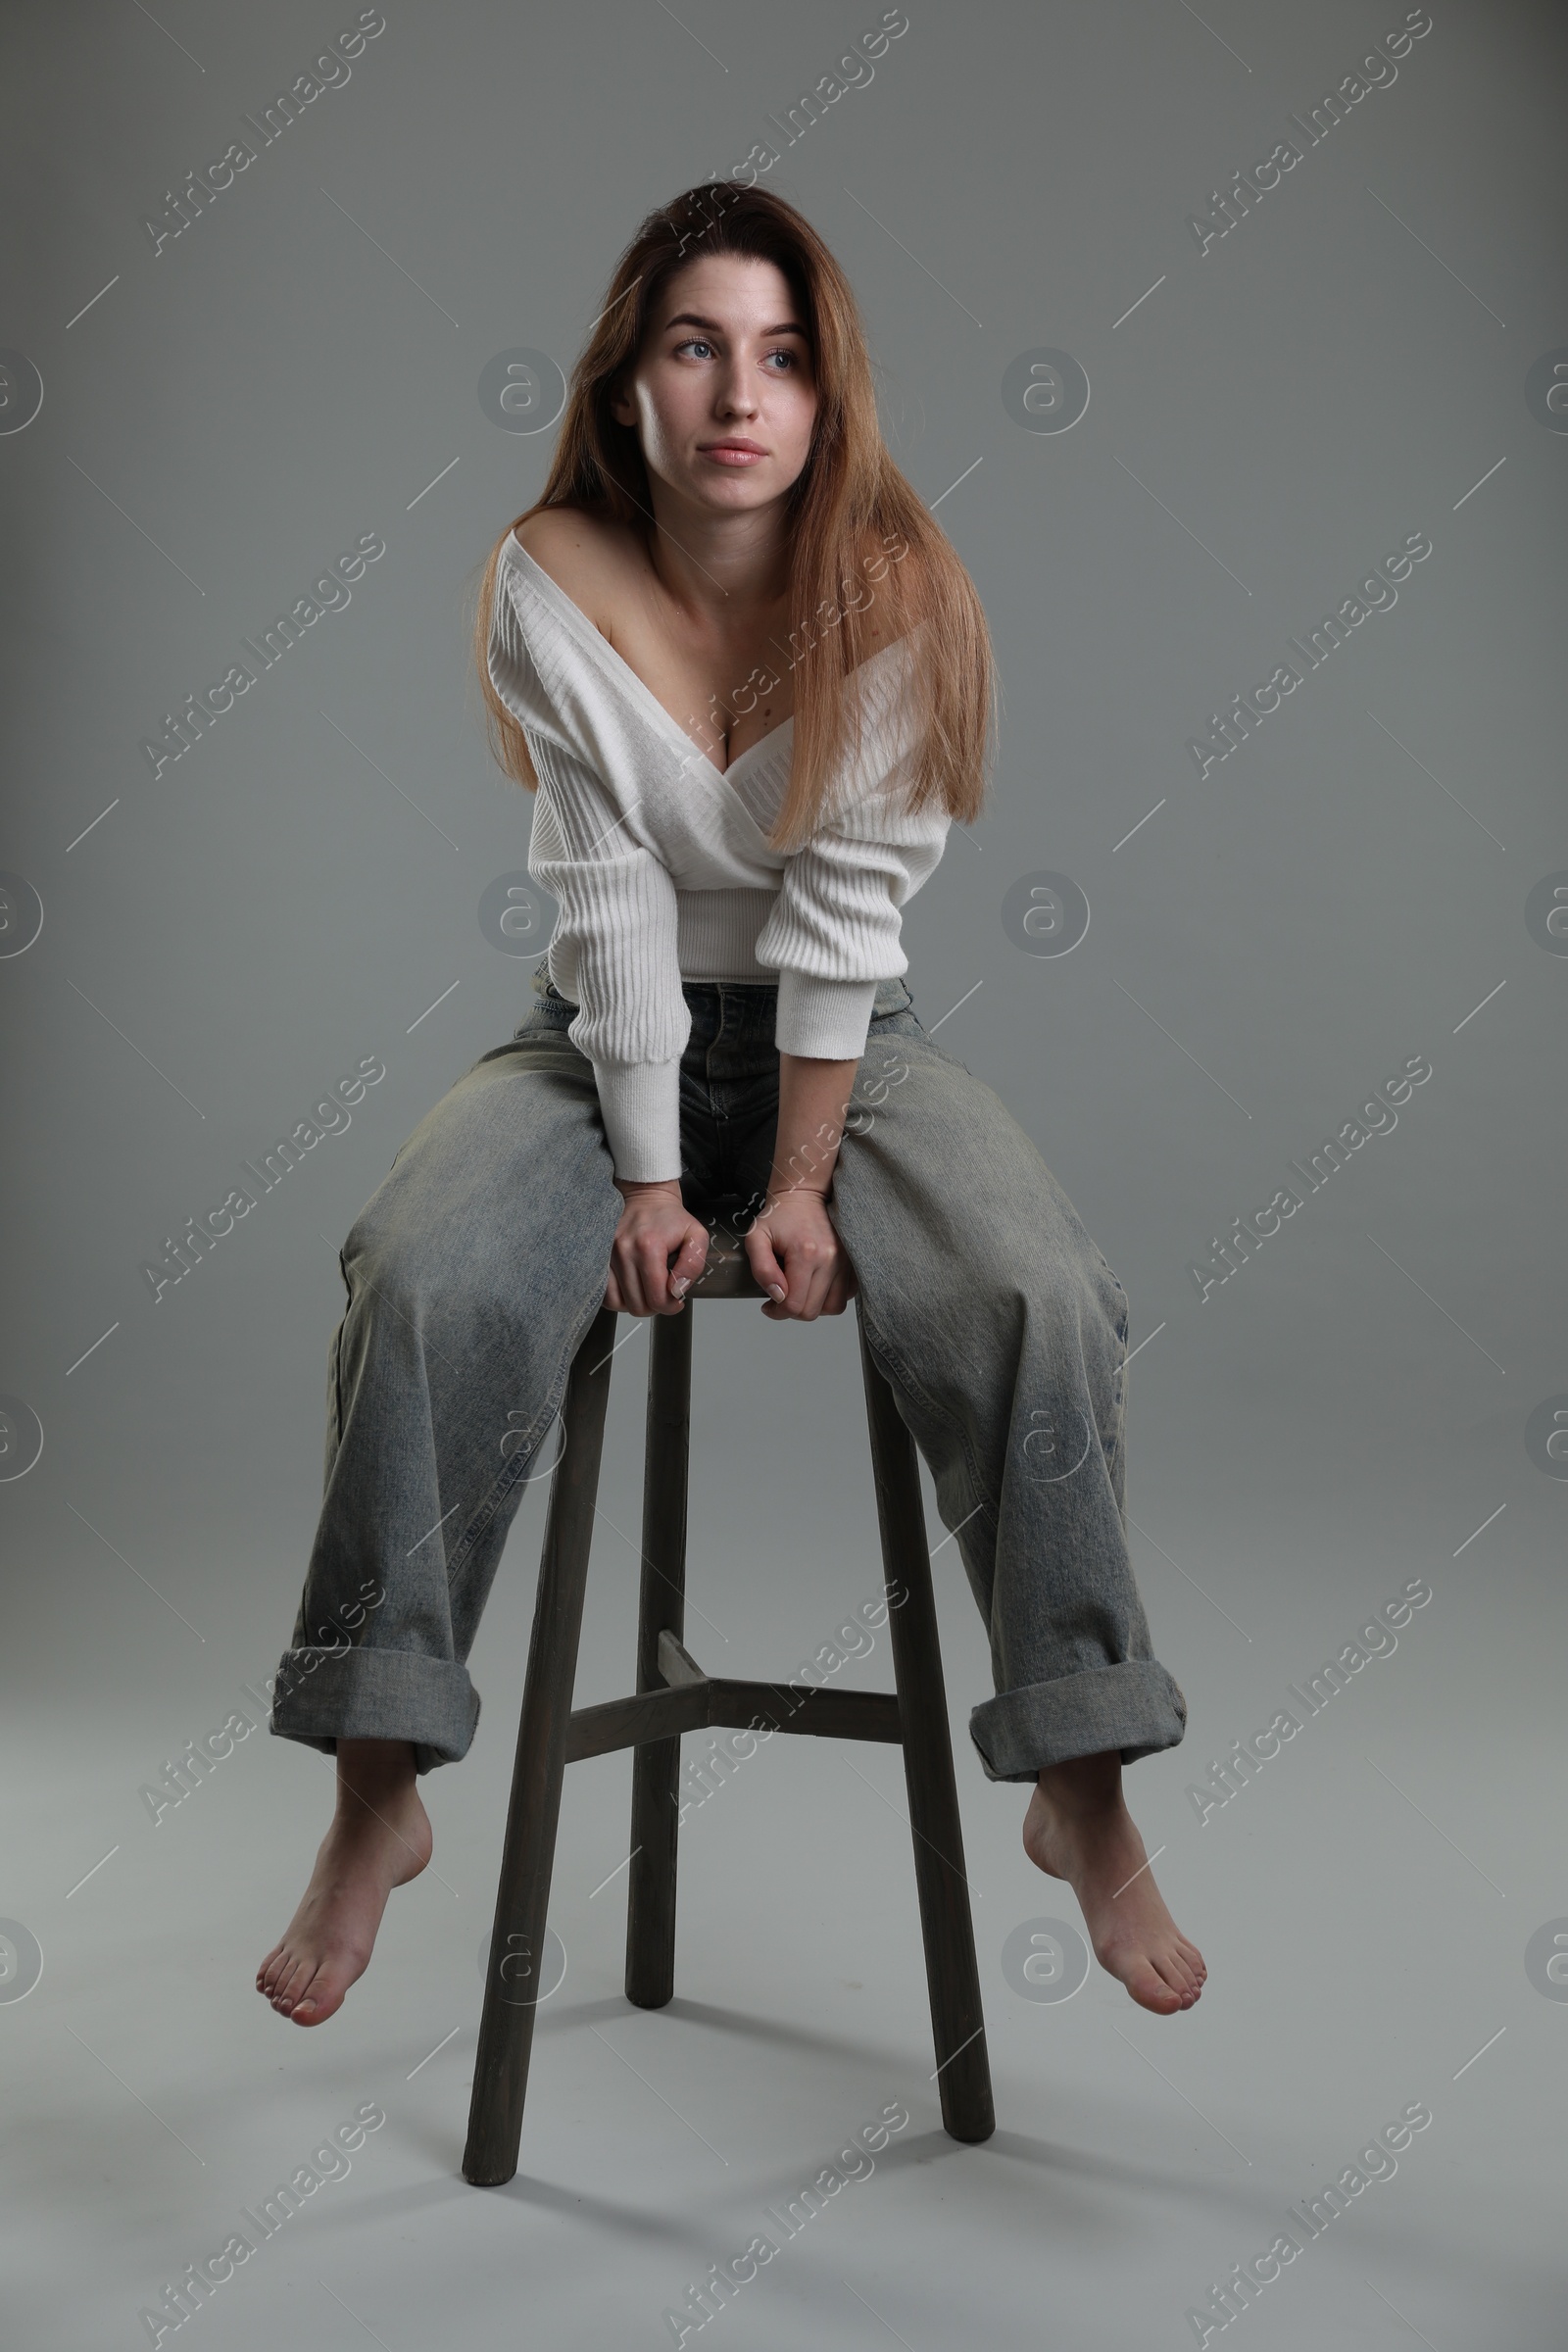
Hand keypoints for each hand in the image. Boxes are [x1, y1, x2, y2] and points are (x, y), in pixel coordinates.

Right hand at [606, 1180, 708, 1315]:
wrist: (645, 1197)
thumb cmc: (670, 1217)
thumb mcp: (696, 1235)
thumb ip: (693, 1265)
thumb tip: (677, 1290)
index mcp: (649, 1247)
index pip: (656, 1297)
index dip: (670, 1307)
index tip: (676, 1301)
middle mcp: (624, 1252)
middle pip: (637, 1305)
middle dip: (654, 1307)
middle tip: (663, 1296)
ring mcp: (607, 1255)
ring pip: (617, 1303)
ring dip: (635, 1304)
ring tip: (647, 1293)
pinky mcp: (598, 1257)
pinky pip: (603, 1293)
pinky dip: (617, 1298)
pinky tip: (631, 1289)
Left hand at [745, 1184, 857, 1320]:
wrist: (804, 1196)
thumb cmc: (779, 1216)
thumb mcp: (756, 1238)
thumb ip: (762, 1269)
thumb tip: (777, 1296)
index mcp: (805, 1254)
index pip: (794, 1305)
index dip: (777, 1313)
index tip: (768, 1305)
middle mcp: (830, 1259)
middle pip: (812, 1311)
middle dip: (792, 1311)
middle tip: (780, 1298)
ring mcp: (845, 1261)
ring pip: (833, 1307)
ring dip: (814, 1307)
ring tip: (799, 1293)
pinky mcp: (853, 1262)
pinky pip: (846, 1295)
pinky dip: (831, 1297)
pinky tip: (816, 1287)